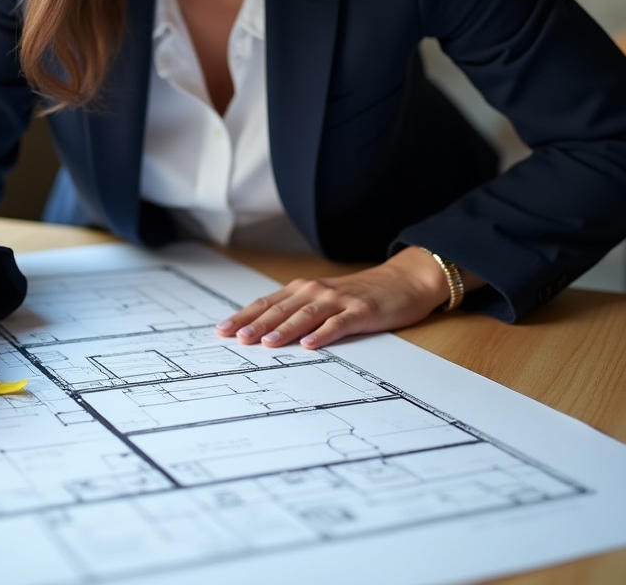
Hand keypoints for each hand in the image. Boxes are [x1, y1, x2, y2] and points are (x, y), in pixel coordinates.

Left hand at [216, 246, 469, 349]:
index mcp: (304, 290)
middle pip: (280, 309)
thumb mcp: (325, 300)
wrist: (403, 281)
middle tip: (236, 339)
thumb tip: (265, 331)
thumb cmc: (360, 294)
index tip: (222, 330)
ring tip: (265, 343)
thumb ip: (298, 312)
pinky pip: (338, 324)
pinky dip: (322, 333)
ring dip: (284, 329)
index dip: (244, 316)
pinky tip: (309, 344)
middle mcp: (316, 291)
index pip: (267, 304)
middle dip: (256, 324)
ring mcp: (338, 300)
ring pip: (305, 315)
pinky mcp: (360, 311)